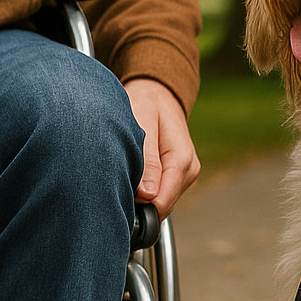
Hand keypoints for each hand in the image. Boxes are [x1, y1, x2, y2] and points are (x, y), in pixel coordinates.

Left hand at [123, 78, 199, 217]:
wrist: (157, 94)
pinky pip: (158, 194)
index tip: (115, 195)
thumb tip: (148, 195)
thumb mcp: (143, 122)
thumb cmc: (146, 103)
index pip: (162, 202)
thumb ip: (147, 160)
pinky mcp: (176, 176)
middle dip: (137, 203)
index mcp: (182, 160)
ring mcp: (183, 175)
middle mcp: (188, 171)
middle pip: (161, 206)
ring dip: (139, 197)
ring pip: (159, 202)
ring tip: (121, 173)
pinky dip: (142, 191)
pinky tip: (130, 174)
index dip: (138, 206)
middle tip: (112, 182)